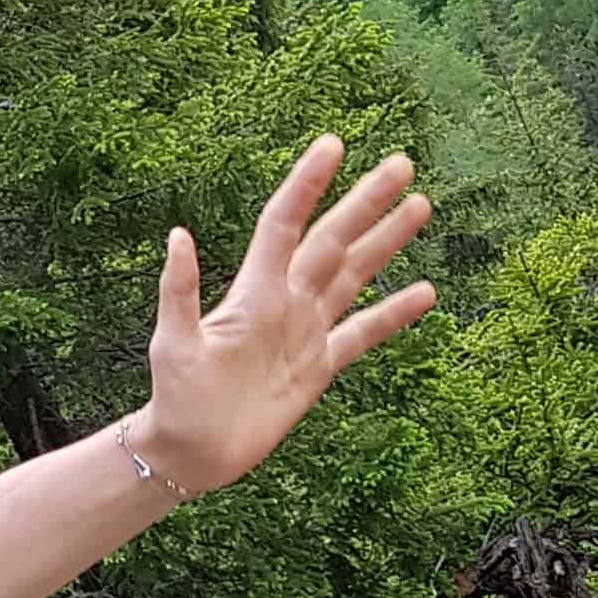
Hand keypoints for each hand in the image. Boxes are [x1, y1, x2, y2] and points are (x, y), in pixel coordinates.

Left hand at [124, 138, 437, 499]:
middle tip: (401, 163)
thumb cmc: (173, 398)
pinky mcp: (318, 367)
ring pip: (354, 276)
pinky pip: (362, 335)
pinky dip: (392, 315)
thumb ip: (180, 291)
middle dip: (365, 202)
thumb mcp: (172, 344)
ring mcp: (305, 332)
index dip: (307, 185)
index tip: (333, 144)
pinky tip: (424, 292)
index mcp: (253, 292)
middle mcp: (284, 303)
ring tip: (420, 205)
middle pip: (332, 241)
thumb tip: (177, 235)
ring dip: (386, 242)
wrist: (190, 452)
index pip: (284, 224)